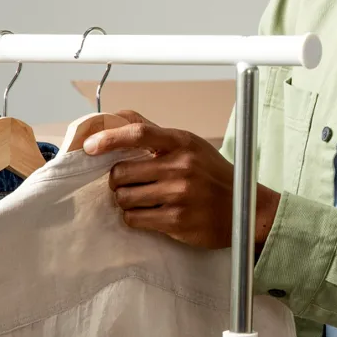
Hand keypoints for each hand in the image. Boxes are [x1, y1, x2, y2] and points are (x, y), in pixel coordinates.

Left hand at [83, 110, 279, 250]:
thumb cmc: (212, 175)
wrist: (246, 210)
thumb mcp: (190, 145)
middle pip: (122, 172)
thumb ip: (154, 132)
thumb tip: (118, 116)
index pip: (138, 133)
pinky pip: (135, 219)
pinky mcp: (177, 221)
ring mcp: (179, 195)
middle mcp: (181, 166)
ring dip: (125, 201)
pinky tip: (149, 214)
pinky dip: (134, 217)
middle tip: (127, 183)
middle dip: (117, 180)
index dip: (109, 138)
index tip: (90, 146)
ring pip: (125, 198)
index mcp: (182, 143)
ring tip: (141, 199)